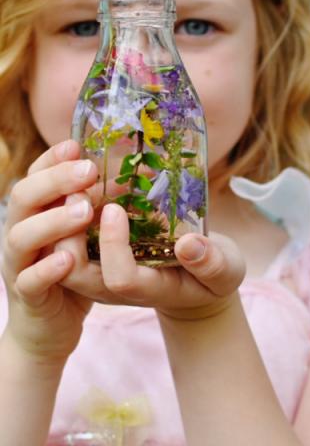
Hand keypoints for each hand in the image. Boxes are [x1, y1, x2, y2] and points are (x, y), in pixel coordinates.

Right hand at [0, 140, 97, 364]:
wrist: (50, 325)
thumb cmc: (73, 271)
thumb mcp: (84, 235)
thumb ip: (95, 208)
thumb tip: (129, 178)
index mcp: (35, 214)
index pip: (35, 177)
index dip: (52, 160)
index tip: (77, 145)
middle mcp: (21, 233)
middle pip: (23, 198)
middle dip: (55, 181)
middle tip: (88, 171)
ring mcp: (19, 265)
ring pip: (21, 236)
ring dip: (52, 221)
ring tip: (85, 211)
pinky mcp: (28, 296)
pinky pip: (29, 281)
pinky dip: (47, 269)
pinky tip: (69, 259)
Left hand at [55, 203, 245, 319]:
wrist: (196, 280)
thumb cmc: (214, 276)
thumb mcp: (226, 271)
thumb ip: (212, 263)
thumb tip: (189, 244)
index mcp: (151, 290)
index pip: (120, 277)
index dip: (112, 246)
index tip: (115, 209)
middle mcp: (118, 287)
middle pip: (76, 273)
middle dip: (68, 235)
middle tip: (74, 193)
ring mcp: (106, 274)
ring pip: (66, 258)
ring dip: (63, 222)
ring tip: (72, 183)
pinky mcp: (102, 258)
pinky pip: (74, 241)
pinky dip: (70, 215)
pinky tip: (80, 185)